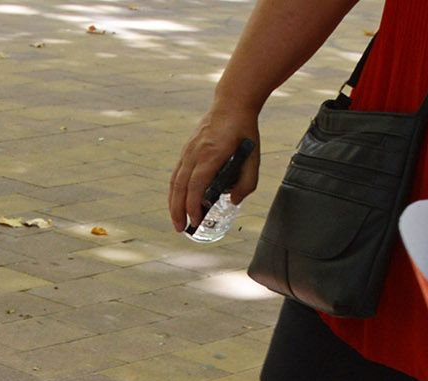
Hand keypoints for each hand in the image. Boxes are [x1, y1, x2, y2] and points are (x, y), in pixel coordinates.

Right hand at [168, 104, 260, 233]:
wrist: (232, 104)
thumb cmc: (244, 131)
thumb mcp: (254, 157)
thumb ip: (247, 182)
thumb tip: (233, 200)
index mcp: (211, 155)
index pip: (196, 186)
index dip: (193, 206)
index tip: (196, 221)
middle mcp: (195, 153)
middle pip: (180, 187)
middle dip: (178, 211)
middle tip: (181, 229)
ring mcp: (188, 151)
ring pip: (175, 182)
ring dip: (173, 203)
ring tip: (177, 220)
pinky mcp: (186, 150)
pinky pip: (176, 174)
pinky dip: (175, 191)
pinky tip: (177, 202)